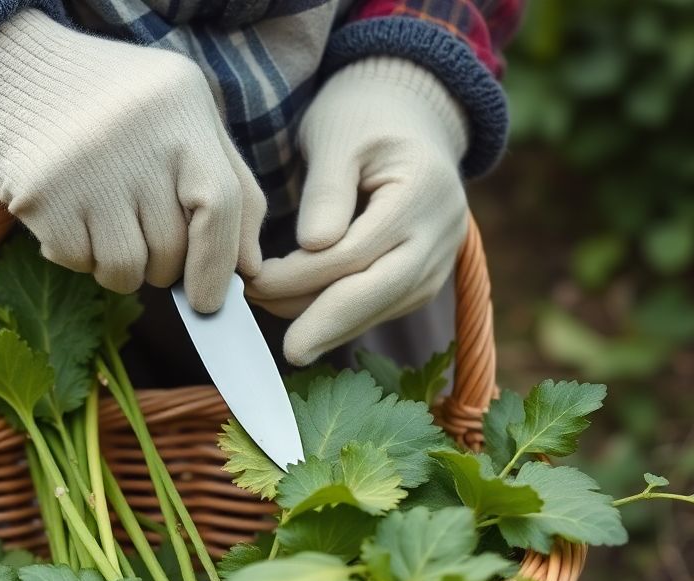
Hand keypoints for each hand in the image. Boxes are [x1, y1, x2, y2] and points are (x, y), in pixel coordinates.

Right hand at [0, 10, 264, 311]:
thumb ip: (230, 182)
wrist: (6, 73)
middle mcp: (137, 132)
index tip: (211, 300)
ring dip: (119, 269)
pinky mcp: (41, 193)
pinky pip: (78, 262)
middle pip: (171, 248)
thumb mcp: (180, 117)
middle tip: (142, 244)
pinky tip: (65, 219)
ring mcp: (86, 164)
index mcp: (181, 105)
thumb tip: (251, 267)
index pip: (222, 205)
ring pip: (126, 268)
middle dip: (163, 268)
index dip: (219, 263)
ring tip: (102, 229)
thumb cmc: (110, 105)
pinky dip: (77, 256)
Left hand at [248, 57, 468, 363]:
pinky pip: (383, 306)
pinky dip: (344, 318)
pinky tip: (306, 321)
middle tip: (285, 350)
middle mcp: (440, 235)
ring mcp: (438, 261)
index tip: (253, 281)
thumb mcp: (337, 133)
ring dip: (329, 324)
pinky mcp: (424, 277)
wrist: (410, 116)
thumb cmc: (363, 118)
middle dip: (327, 325)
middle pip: (380, 293)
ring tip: (277, 324)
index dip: (301, 275)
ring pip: (381, 308)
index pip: (354, 253)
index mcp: (421, 192)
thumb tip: (312, 245)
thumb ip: (326, 189)